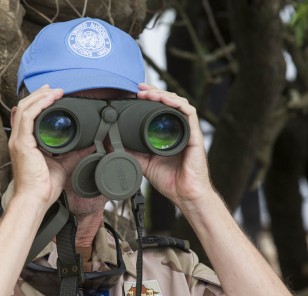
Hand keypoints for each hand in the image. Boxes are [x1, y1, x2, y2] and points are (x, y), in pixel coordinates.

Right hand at [9, 85, 93, 209]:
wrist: (36, 199)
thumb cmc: (44, 187)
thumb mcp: (63, 165)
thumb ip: (74, 153)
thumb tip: (90, 144)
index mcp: (25, 143)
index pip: (26, 116)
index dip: (37, 103)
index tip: (50, 95)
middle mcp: (19, 139)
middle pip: (23, 108)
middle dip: (38, 95)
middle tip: (53, 88)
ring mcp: (18, 141)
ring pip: (24, 108)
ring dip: (40, 96)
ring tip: (54, 91)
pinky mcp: (22, 143)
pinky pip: (28, 117)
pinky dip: (39, 105)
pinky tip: (50, 98)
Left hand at [131, 84, 212, 204]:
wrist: (184, 194)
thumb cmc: (170, 180)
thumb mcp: (143, 163)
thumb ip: (130, 152)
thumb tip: (112, 143)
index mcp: (169, 133)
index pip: (160, 108)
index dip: (150, 98)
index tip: (135, 93)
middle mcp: (179, 129)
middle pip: (170, 102)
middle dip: (154, 92)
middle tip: (139, 88)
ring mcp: (188, 131)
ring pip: (179, 103)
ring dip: (164, 95)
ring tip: (149, 93)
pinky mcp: (195, 135)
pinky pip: (189, 113)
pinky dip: (178, 103)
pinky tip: (166, 100)